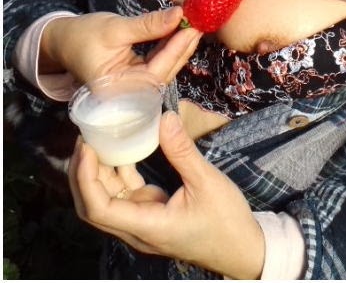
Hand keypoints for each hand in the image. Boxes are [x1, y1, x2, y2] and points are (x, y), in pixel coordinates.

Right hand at [40, 7, 200, 86]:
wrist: (62, 40)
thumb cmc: (83, 36)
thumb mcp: (116, 28)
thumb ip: (148, 25)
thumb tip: (178, 15)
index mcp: (118, 90)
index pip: (156, 71)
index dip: (176, 49)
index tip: (193, 28)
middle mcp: (128, 95)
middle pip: (163, 73)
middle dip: (182, 48)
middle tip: (199, 25)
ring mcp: (133, 88)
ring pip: (163, 69)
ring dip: (179, 48)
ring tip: (194, 27)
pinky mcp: (136, 77)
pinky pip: (157, 65)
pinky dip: (169, 49)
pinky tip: (181, 34)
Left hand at [68, 111, 264, 279]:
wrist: (242, 249)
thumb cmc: (226, 222)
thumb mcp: (207, 182)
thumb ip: (182, 151)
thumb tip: (164, 117)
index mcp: (147, 226)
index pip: (99, 209)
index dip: (85, 178)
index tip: (86, 146)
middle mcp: (138, 229)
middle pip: (92, 207)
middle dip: (82, 173)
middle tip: (84, 138)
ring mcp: (143, 222)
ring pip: (106, 199)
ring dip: (97, 172)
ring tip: (97, 137)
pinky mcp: (151, 214)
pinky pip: (125, 194)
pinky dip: (118, 172)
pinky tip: (121, 148)